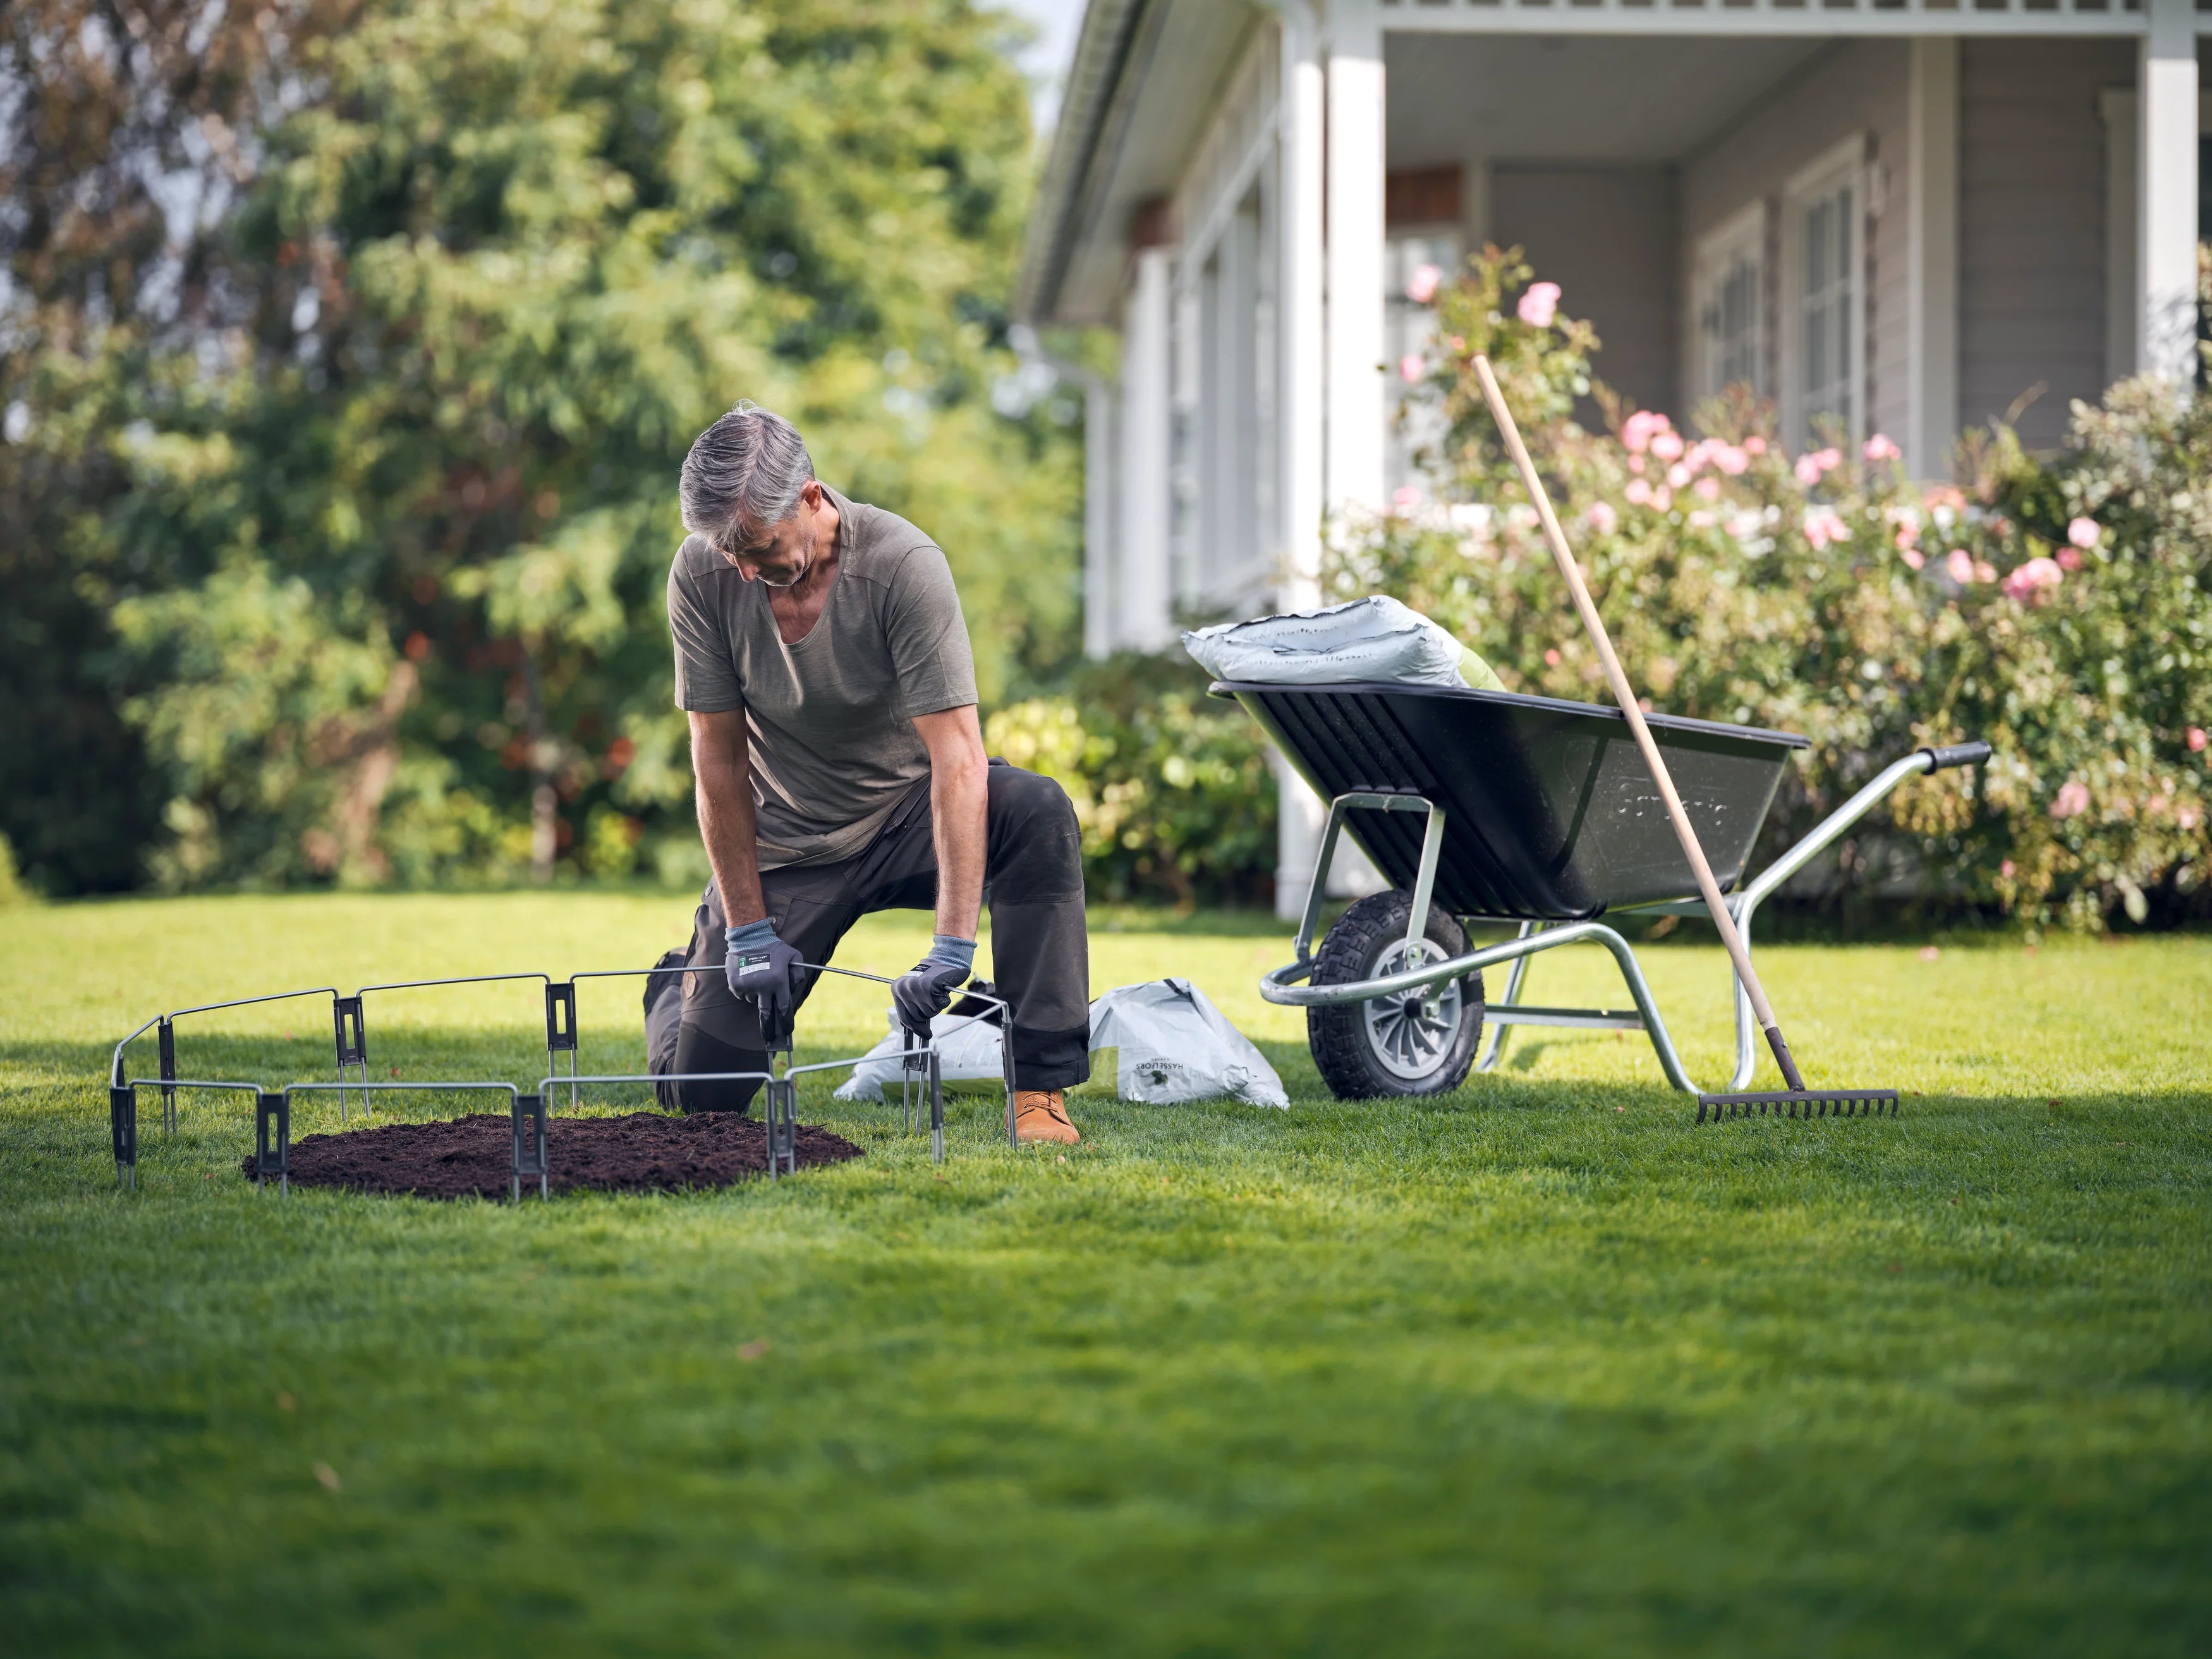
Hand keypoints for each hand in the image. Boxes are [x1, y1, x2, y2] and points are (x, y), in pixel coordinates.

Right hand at [724, 921, 803, 1040]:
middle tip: (770, 1038)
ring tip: (759, 978)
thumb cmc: (774, 947)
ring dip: (758, 995)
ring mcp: (748, 987)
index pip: (784, 1008)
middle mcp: (763, 987)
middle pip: (766, 1014)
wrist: (749, 937)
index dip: (786, 1022)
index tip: (787, 1031)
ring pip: (754, 1001)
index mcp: (779, 981)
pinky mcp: (736, 985)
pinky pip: (743, 994)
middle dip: (769, 1028)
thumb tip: (793, 988)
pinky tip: (749, 975)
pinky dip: (746, 989)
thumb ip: (799, 972)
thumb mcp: (794, 955)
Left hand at [892, 934, 977, 1036]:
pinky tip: (942, 988)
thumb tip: (919, 1031)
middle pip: (918, 1017)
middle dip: (928, 1012)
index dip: (915, 1028)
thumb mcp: (915, 990)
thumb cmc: (932, 976)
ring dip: (936, 1005)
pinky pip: (939, 1005)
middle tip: (933, 999)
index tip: (924, 1035)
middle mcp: (904, 989)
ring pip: (929, 1012)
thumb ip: (912, 1006)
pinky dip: (944, 1000)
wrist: (946, 958)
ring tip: (936, 991)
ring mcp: (916, 988)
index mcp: (897, 989)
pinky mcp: (930, 987)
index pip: (904, 1017)